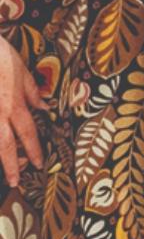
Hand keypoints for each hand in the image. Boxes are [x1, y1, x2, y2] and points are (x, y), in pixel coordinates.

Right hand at [0, 39, 44, 186]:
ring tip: (5, 173)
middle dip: (12, 164)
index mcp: (14, 104)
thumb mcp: (23, 71)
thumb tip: (44, 107)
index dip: (33, 150)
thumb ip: (33, 92)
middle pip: (5, 145)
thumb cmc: (1, 57)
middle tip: (16, 182)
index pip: (28, 132)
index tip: (37, 164)